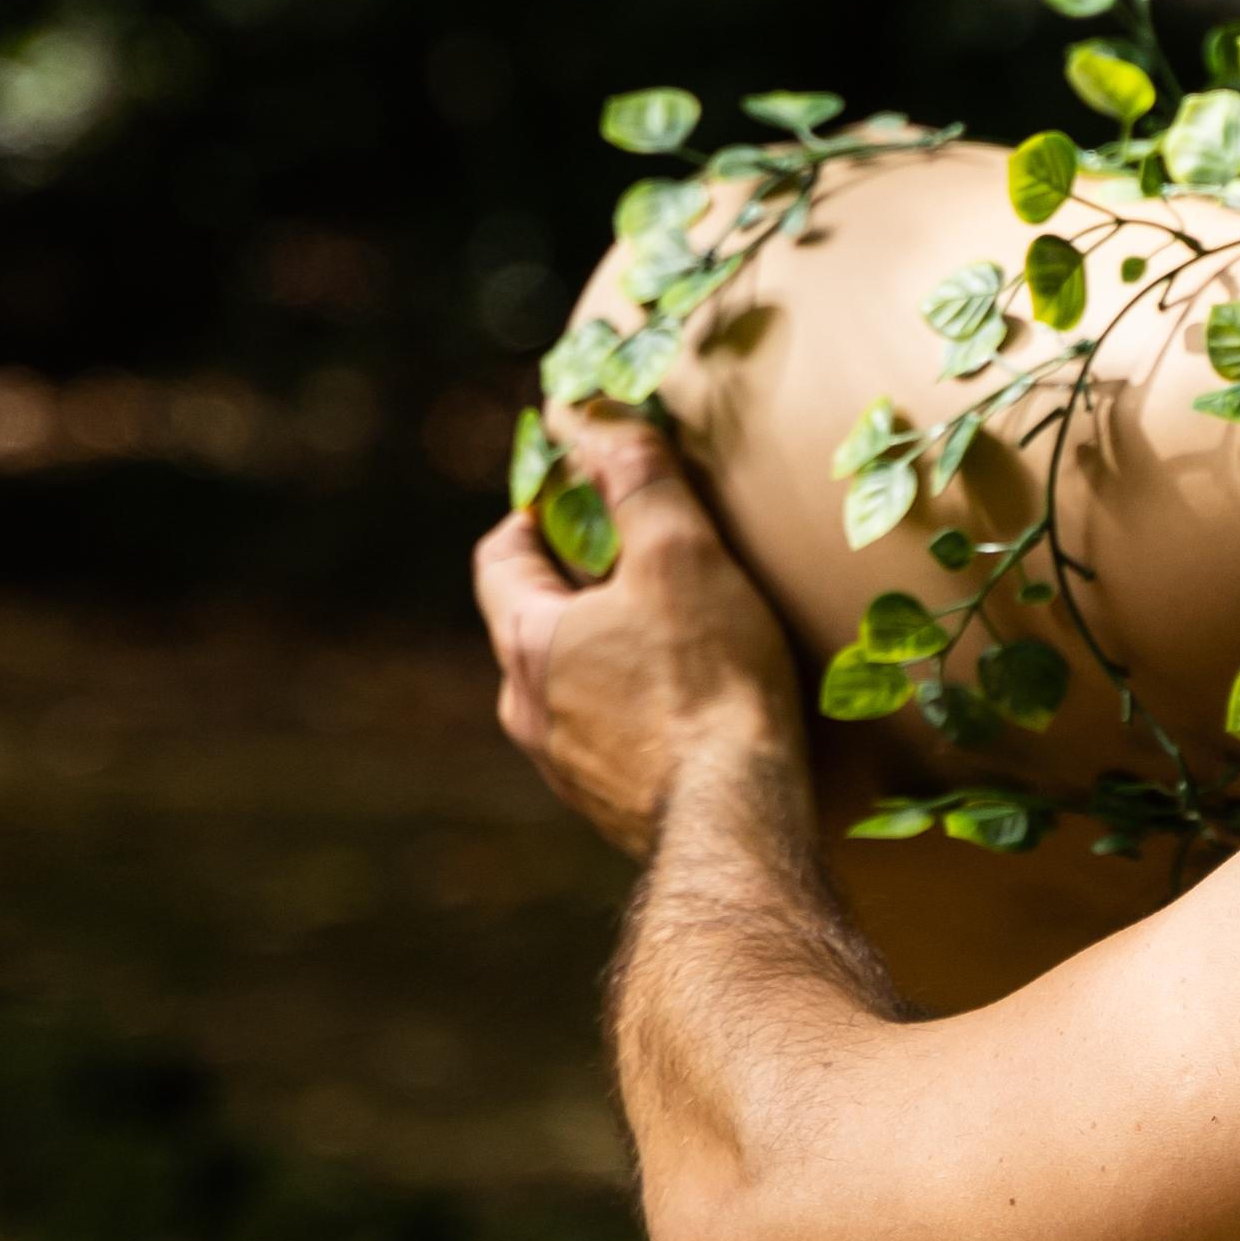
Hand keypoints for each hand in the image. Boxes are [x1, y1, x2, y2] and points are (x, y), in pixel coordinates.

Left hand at [470, 410, 803, 857]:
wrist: (740, 824)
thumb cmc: (707, 681)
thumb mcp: (679, 553)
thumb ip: (636, 479)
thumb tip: (596, 417)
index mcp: (526, 645)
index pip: (499, 556)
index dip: (535, 513)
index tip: (584, 493)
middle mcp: (528, 713)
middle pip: (536, 621)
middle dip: (582, 580)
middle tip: (643, 553)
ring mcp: (567, 770)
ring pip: (574, 685)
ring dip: (612, 649)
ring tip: (680, 631)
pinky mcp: (613, 810)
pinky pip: (614, 737)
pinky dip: (640, 707)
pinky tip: (697, 705)